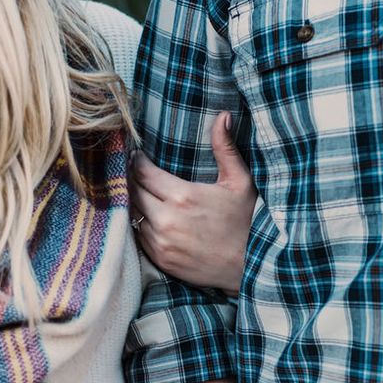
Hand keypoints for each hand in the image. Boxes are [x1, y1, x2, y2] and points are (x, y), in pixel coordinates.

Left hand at [129, 113, 256, 294]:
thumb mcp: (240, 182)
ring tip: (140, 193)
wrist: (250, 266)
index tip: (138, 156)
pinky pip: (139, 237)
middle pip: (133, 192)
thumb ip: (225, 148)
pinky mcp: (160, 260)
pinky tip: (149, 217)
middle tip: (135, 172)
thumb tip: (223, 116)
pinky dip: (141, 225)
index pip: (143, 172)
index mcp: (182, 196)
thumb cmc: (246, 221)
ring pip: (133, 215)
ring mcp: (161, 242)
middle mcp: (166, 220)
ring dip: (135, 203)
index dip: (137, 161)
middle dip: (132, 180)